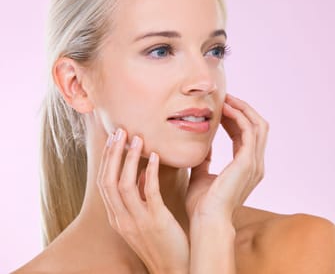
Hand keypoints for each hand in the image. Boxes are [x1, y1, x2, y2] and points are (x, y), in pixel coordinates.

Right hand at [97, 128, 188, 273]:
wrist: (175, 269)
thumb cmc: (164, 242)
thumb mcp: (147, 218)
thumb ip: (142, 197)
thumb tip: (144, 172)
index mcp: (117, 218)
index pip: (104, 183)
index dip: (107, 159)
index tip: (113, 138)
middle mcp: (122, 219)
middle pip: (108, 181)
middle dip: (113, 154)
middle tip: (120, 130)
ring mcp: (137, 221)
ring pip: (124, 185)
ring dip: (129, 159)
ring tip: (136, 138)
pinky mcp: (156, 222)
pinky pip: (149, 192)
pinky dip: (150, 172)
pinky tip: (155, 156)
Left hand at [185, 93, 268, 222]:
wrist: (206, 220)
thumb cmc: (202, 205)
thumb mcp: (201, 175)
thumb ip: (204, 160)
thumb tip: (200, 146)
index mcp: (247, 168)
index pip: (246, 135)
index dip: (235, 118)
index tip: (220, 108)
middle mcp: (256, 164)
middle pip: (258, 126)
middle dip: (243, 109)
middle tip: (226, 98)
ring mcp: (254, 163)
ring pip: (258, 125)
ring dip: (243, 109)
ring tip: (226, 100)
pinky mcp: (248, 162)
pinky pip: (248, 131)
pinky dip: (238, 117)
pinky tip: (224, 110)